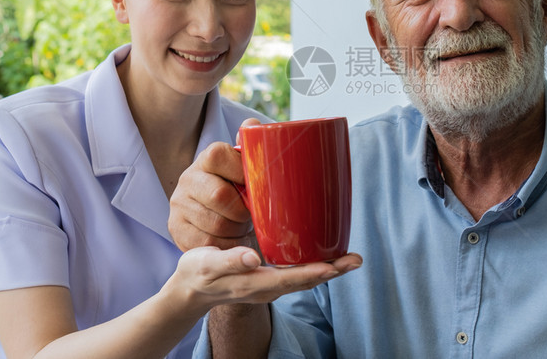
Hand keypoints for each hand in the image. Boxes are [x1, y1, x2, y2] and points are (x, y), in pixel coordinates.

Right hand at [169, 119, 261, 250]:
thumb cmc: (238, 186)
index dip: (242, 175)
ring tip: (240, 226)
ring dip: (235, 230)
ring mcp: (178, 203)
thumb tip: (253, 125)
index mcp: (208, 157)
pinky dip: (224, 245)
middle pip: (219, 196)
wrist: (215, 212)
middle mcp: (188, 177)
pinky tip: (230, 239)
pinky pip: (205, 243)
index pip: (220, 157)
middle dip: (241, 211)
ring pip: (214, 224)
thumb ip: (251, 146)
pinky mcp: (175, 228)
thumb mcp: (246, 166)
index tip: (254, 187)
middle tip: (250, 214)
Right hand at [171, 246, 362, 309]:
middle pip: (307, 281)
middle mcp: (268, 288)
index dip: (318, 271)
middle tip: (357, 259)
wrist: (189, 291)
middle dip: (333, 270)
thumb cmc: (197, 273)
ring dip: (328, 269)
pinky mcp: (268, 280)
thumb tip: (252, 258)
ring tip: (349, 259)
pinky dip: (314, 267)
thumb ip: (230, 261)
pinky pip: (297, 275)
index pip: (294, 278)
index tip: (340, 265)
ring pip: (304, 279)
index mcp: (255, 283)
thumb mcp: (207, 264)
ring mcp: (269, 286)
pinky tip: (323, 257)